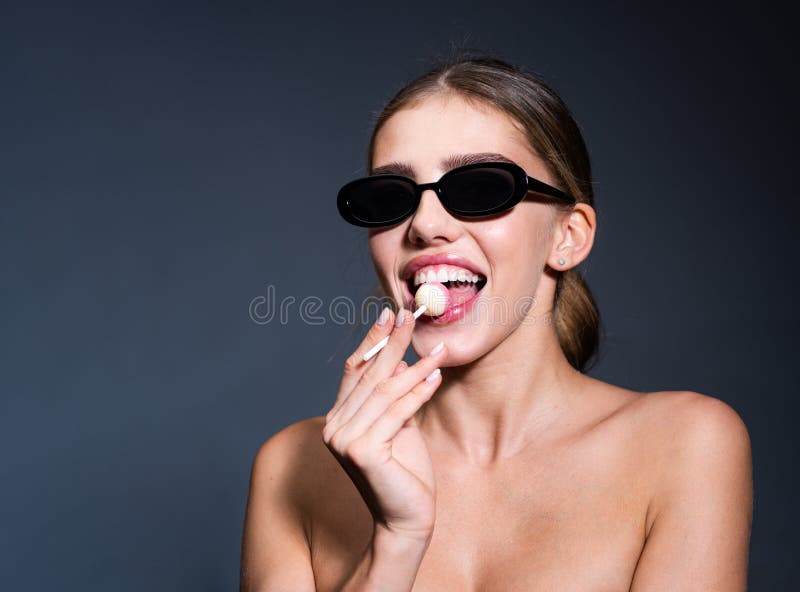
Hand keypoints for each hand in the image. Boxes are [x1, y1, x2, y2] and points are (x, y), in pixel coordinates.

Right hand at [322, 307, 446, 541]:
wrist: (407, 519)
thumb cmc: (405, 472)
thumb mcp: (399, 424)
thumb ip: (393, 396)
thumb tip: (397, 358)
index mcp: (338, 419)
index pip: (353, 371)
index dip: (372, 341)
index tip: (388, 314)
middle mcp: (334, 427)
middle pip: (369, 375)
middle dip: (394, 342)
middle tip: (412, 315)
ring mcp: (343, 440)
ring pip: (385, 391)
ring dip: (415, 367)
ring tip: (440, 349)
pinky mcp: (362, 452)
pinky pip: (397, 412)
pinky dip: (419, 393)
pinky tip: (436, 376)